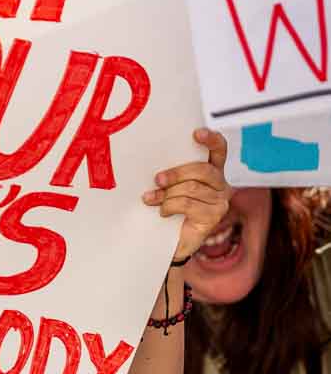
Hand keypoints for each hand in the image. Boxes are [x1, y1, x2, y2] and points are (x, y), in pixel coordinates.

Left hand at [142, 128, 230, 261]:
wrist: (170, 240)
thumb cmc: (170, 206)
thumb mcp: (171, 185)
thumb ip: (173, 172)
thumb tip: (158, 165)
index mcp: (211, 169)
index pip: (219, 149)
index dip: (211, 139)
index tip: (196, 134)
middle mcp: (220, 183)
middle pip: (202, 169)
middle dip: (176, 173)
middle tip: (157, 179)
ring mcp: (219, 201)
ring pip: (192, 188)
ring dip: (167, 193)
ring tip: (152, 198)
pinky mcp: (213, 216)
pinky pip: (188, 204)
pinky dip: (170, 206)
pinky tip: (163, 212)